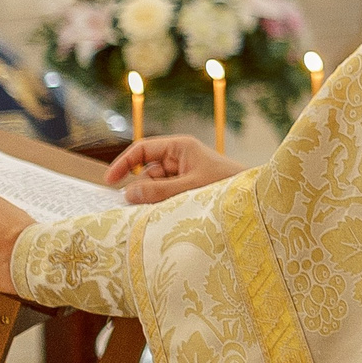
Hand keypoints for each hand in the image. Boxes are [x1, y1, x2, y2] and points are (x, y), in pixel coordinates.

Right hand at [104, 135, 243, 204]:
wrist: (252, 198)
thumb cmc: (226, 185)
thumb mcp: (189, 187)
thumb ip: (158, 191)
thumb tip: (127, 193)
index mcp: (180, 147)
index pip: (143, 149)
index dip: (124, 163)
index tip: (109, 181)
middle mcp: (179, 157)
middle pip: (147, 171)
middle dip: (140, 188)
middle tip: (132, 207)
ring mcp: (183, 173)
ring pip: (155, 186)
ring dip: (151, 199)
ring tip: (158, 212)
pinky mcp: (187, 188)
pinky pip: (165, 194)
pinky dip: (160, 204)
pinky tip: (163, 214)